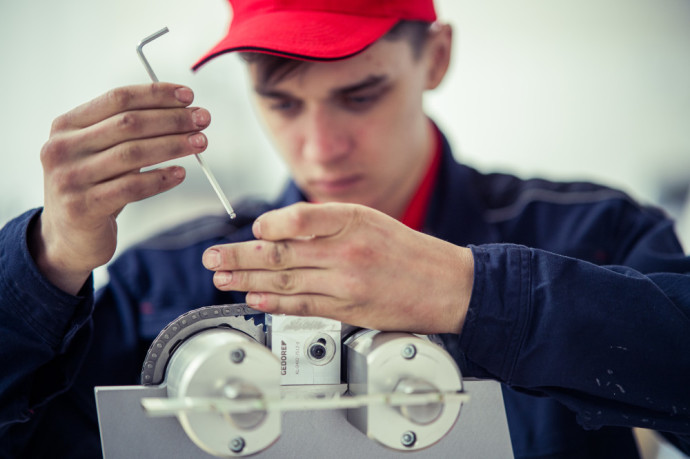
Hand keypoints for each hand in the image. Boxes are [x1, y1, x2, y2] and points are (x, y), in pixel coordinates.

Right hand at [31, 83, 210, 293]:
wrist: (68, 238)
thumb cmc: (94, 187)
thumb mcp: (99, 152)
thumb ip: (126, 131)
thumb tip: (182, 112)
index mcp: (66, 125)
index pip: (117, 99)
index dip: (156, 95)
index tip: (188, 96)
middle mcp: (62, 148)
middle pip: (128, 124)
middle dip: (172, 119)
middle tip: (203, 119)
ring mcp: (70, 178)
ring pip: (133, 154)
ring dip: (173, 145)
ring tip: (200, 143)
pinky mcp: (83, 207)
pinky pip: (132, 188)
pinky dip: (160, 179)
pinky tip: (180, 174)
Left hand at [202, 202, 473, 333]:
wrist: (445, 285)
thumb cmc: (408, 252)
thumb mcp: (370, 220)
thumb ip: (326, 223)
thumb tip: (279, 231)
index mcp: (353, 220)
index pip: (298, 218)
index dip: (268, 226)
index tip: (251, 230)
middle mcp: (347, 250)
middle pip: (281, 253)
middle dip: (240, 256)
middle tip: (213, 256)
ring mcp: (346, 283)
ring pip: (285, 280)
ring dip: (247, 280)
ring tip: (222, 278)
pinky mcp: (347, 310)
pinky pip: (302, 305)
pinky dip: (274, 302)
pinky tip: (254, 299)